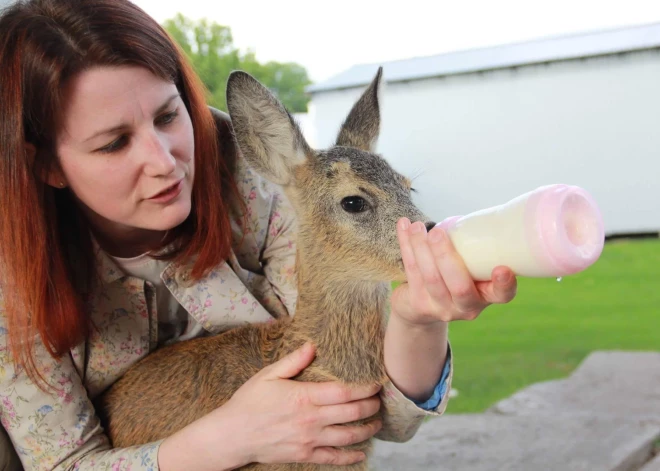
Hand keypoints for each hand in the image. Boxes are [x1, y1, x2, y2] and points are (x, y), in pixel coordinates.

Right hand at [177, 342, 381, 469]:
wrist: (232, 435)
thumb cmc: (249, 402)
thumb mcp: (268, 375)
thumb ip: (293, 361)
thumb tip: (312, 345)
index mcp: (304, 397)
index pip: (344, 392)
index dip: (365, 389)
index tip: (376, 385)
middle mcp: (311, 419)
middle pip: (352, 413)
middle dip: (371, 407)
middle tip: (380, 402)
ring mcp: (309, 440)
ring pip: (348, 436)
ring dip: (367, 429)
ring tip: (377, 423)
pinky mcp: (304, 456)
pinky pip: (333, 459)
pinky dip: (351, 457)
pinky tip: (362, 452)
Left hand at [391, 218, 517, 325]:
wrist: (421, 310)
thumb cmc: (452, 278)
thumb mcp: (469, 270)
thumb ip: (474, 250)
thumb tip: (475, 214)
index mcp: (486, 296)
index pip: (502, 295)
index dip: (504, 284)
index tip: (501, 269)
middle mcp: (466, 307)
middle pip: (459, 286)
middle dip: (446, 256)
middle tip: (437, 232)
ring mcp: (441, 308)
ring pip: (431, 278)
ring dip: (421, 247)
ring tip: (417, 226)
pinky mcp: (418, 304)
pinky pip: (411, 271)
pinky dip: (406, 245)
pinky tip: (404, 226)